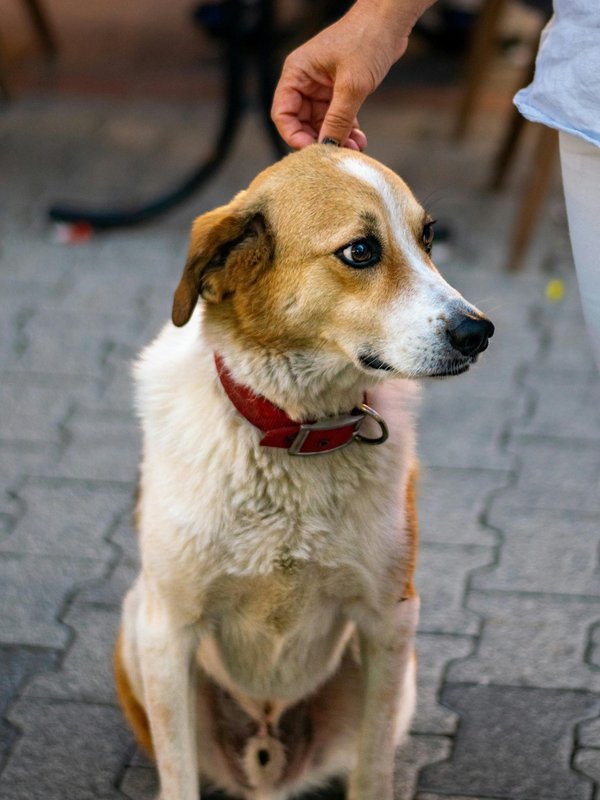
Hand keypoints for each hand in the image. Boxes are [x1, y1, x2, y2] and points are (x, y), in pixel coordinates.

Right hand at [272, 0, 429, 149]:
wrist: (390, 21)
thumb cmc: (367, 39)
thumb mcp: (352, 84)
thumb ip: (338, 119)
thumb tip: (328, 148)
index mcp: (297, 73)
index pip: (283, 114)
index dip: (295, 136)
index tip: (314, 152)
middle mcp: (305, 81)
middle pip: (301, 123)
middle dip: (320, 140)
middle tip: (338, 154)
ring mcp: (322, 87)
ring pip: (322, 124)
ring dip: (336, 138)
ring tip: (354, 148)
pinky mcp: (339, 91)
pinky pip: (337, 118)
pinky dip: (346, 131)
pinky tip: (359, 139)